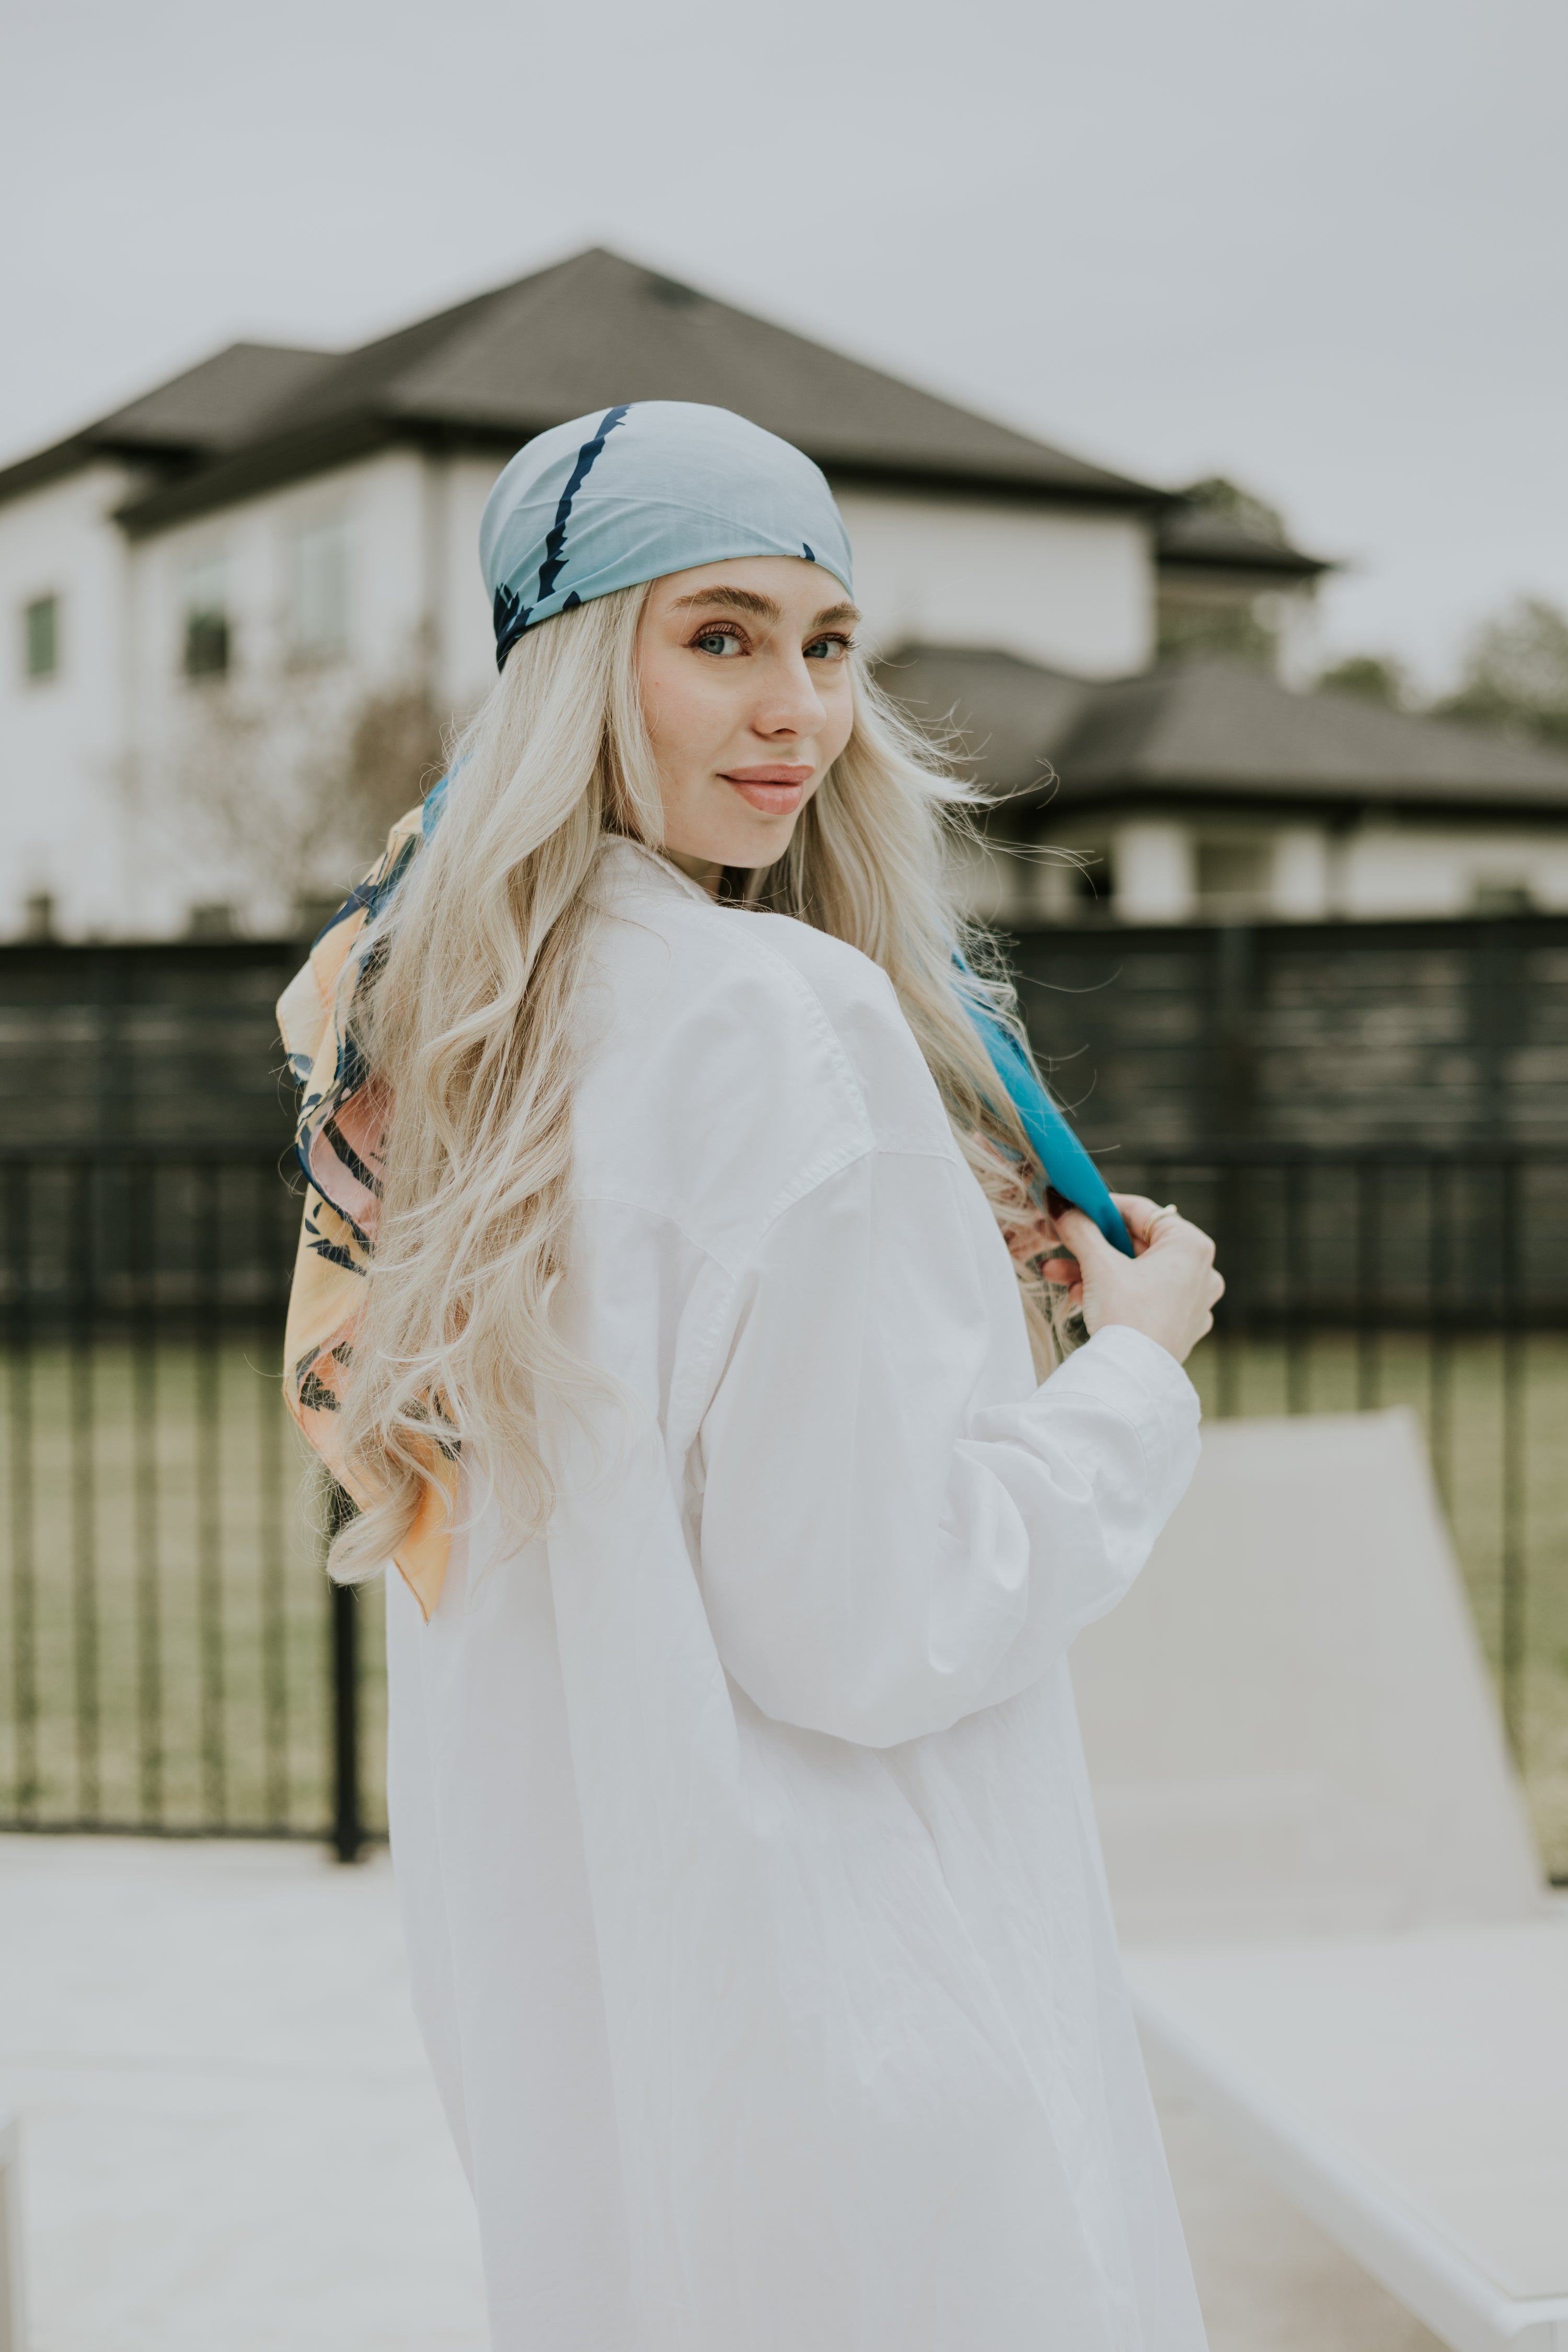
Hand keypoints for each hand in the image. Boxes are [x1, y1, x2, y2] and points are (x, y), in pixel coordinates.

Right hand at [1040, 1194, 1223, 1364]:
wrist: (1132, 1379)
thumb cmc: (1127, 1316)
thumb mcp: (1098, 1264)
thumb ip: (1080, 1229)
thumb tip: (1060, 1205)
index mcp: (1191, 1246)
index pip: (1141, 1212)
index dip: (1100, 1206)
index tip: (1072, 1206)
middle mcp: (1201, 1272)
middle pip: (1135, 1244)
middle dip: (1090, 1245)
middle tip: (1057, 1240)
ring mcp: (1192, 1302)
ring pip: (1134, 1273)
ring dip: (1092, 1270)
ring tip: (1055, 1274)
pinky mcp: (1179, 1327)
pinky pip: (1142, 1298)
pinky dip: (1112, 1293)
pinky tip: (1078, 1296)